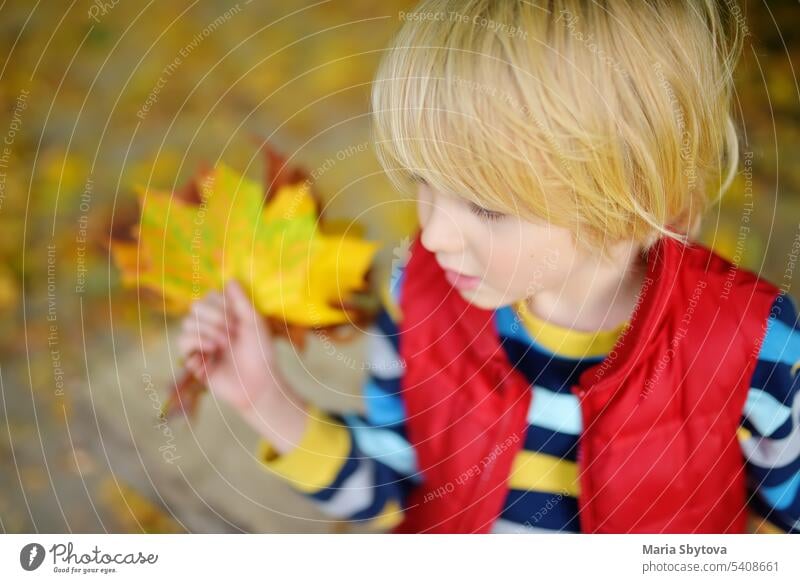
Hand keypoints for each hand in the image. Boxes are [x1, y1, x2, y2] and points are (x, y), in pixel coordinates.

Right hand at [176, 279, 307, 451]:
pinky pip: (183, 342)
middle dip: (216, 319)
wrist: (257, 383)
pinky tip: (212, 353)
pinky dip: (198, 344)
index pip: (209, 296)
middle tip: (233, 334)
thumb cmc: (261, 352)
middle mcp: (210, 325)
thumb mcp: (254, 322)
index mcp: (225, 314)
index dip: (222, 305)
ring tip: (224, 346)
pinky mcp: (193, 359)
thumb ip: (241, 300)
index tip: (238, 319)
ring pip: (187, 323)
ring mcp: (201, 342)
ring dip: (208, 332)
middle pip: (196, 307)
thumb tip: (230, 279)